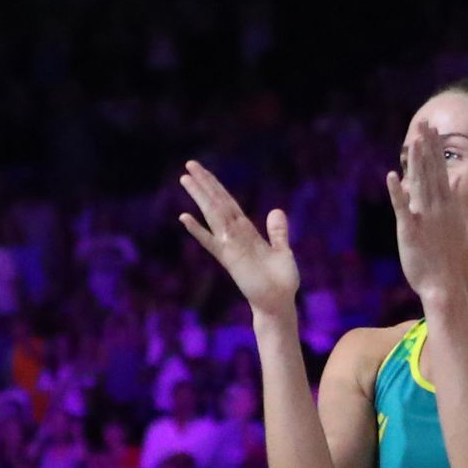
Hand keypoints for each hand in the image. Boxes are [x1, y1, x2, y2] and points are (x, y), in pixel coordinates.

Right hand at [176, 161, 299, 317]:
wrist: (279, 303)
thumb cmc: (281, 282)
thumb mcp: (283, 251)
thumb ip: (278, 232)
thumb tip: (276, 210)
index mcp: (247, 232)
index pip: (228, 203)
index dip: (216, 187)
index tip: (203, 171)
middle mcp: (235, 236)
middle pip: (217, 204)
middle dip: (204, 184)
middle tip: (189, 164)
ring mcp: (230, 246)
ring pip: (213, 215)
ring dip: (199, 197)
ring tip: (185, 179)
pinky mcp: (230, 259)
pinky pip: (211, 242)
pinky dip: (198, 230)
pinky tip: (184, 217)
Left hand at [385, 116, 467, 307]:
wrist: (444, 283)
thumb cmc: (448, 255)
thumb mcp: (455, 222)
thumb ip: (454, 198)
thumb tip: (456, 180)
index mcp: (448, 205)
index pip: (441, 170)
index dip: (435, 149)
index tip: (432, 129)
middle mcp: (438, 207)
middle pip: (431, 171)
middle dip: (427, 147)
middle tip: (424, 124)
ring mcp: (425, 218)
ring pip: (420, 184)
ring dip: (416, 163)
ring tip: (414, 141)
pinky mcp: (410, 230)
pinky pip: (402, 208)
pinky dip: (397, 193)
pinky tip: (391, 177)